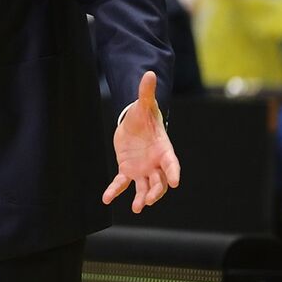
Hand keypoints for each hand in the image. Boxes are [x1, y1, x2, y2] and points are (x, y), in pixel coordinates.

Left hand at [103, 71, 180, 212]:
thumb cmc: (143, 115)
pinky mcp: (128, 171)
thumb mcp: (143, 104)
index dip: (173, 172)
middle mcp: (155, 163)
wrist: (134, 124)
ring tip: (137, 207)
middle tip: (150, 200)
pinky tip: (106, 199)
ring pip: (145, 187)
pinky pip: (122, 183)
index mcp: (164, 148)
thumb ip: (146, 92)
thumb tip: (149, 73)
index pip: (172, 162)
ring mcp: (143, 169)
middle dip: (157, 191)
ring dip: (142, 197)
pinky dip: (115, 191)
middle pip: (160, 181)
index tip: (175, 182)